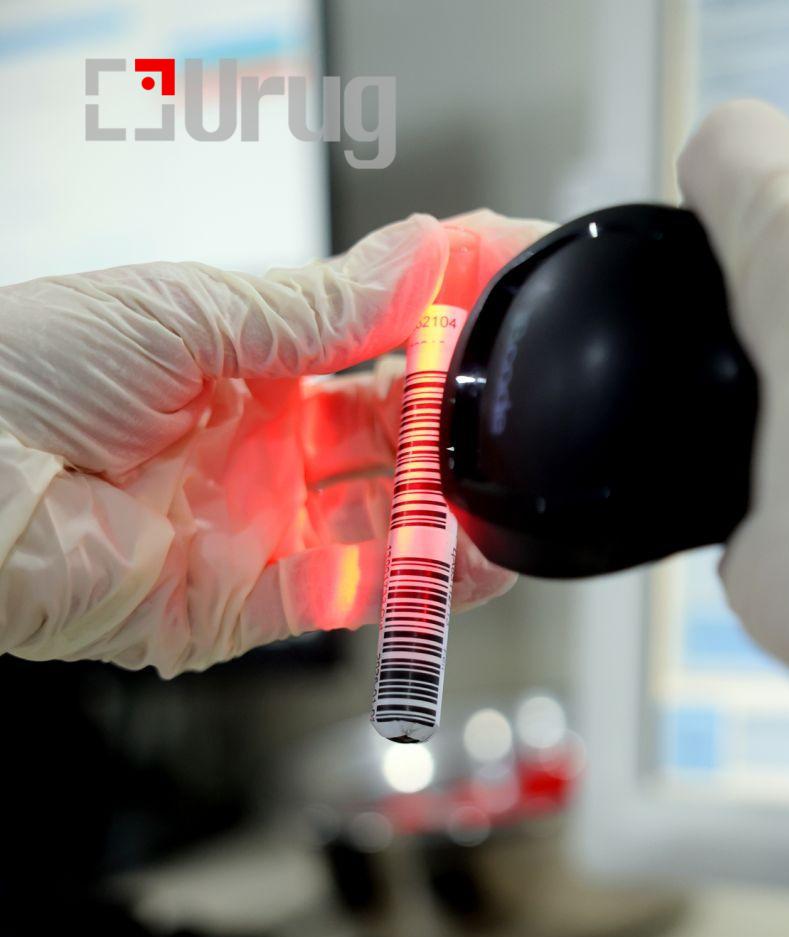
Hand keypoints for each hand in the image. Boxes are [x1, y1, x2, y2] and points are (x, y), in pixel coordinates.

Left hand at [0, 209, 551, 675]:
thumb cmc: (21, 368)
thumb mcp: (188, 310)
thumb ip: (319, 306)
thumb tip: (420, 255)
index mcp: (250, 366)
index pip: (379, 341)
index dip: (448, 319)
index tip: (516, 285)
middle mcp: (262, 447)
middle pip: (395, 438)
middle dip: (457, 421)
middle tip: (512, 404)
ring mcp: (255, 526)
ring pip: (383, 524)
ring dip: (445, 512)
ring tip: (496, 497)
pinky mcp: (236, 605)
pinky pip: (338, 597)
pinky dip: (395, 581)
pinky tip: (438, 555)